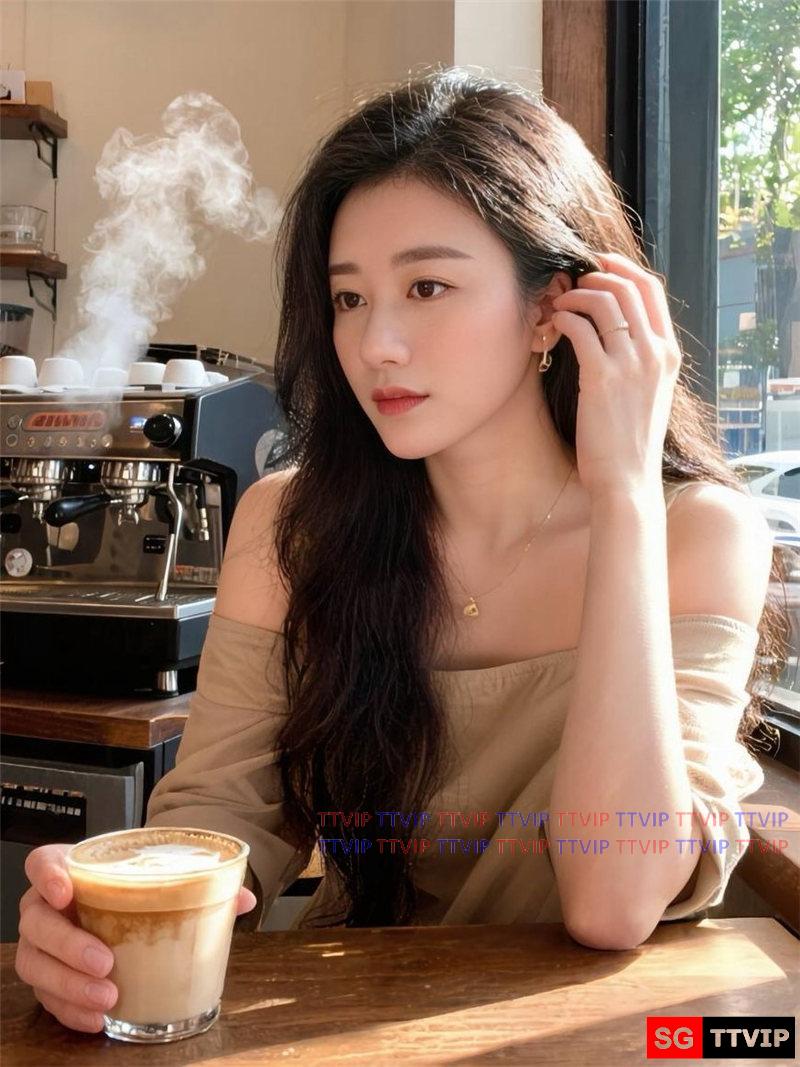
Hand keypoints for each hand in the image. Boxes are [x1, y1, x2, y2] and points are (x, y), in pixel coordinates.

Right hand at [14, 842, 257, 1032]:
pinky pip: (46, 997)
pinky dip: (70, 1010)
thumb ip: (199, 882)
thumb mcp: (163, 879)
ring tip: (107, 998)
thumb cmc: (137, 890)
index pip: (42, 863)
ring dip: (68, 985)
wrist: (124, 911)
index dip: (47, 876)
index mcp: (72, 870)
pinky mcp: (48, 978)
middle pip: (36, 921)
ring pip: (35, 964)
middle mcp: (48, 905)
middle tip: (106, 961)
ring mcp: (43, 944)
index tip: (67, 891)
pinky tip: (96, 1019)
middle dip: (68, 945)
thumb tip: (243, 899)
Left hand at [550, 251, 681, 498]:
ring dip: (575, 295)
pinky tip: (553, 326)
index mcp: (669, 354)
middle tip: (572, 283)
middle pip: (628, 287)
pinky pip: (581, 329)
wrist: (628, 480)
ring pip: (604, 301)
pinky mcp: (602, 378)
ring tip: (559, 305)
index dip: (623, 268)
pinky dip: (564, 318)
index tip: (599, 264)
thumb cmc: (630, 442)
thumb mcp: (647, 394)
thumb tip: (614, 330)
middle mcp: (655, 353)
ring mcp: (631, 364)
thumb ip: (638, 360)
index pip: (652, 290)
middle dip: (596, 276)